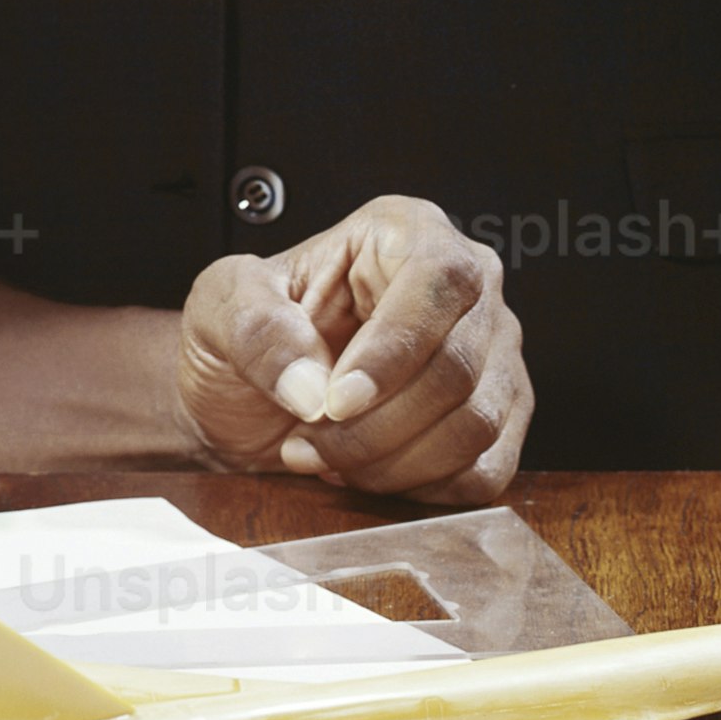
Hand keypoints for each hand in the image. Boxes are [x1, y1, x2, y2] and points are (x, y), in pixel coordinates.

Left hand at [175, 194, 527, 496]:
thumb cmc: (247, 338)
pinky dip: (421, 488)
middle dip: (376, 427)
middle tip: (306, 443)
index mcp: (406, 231)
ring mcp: (492, 354)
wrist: (248, 400)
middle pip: (459, 367)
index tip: (335, 402)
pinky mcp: (499, 417)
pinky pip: (486, 469)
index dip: (391, 353)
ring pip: (476, 424)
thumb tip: (312, 384)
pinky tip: (369, 473)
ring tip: (327, 457)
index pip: (437, 282)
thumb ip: (257, 330)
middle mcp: (466, 288)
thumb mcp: (221, 310)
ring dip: (392, 464)